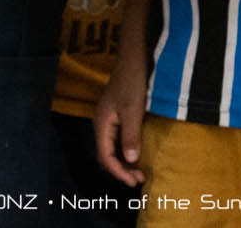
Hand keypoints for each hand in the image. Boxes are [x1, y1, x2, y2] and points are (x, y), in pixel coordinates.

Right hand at [94, 38, 148, 187]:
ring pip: (112, 148)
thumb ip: (130, 135)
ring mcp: (108, 119)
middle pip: (106, 154)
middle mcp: (102, 123)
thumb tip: (129, 160)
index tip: (133, 181)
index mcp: (102, 123)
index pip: (105, 156)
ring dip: (124, 161)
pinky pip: (118, 140)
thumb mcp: (133, 109)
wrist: (133, 58)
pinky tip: (136, 153)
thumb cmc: (132, 82)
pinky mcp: (117, 115)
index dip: (118, 171)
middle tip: (139, 178)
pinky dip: (126, 150)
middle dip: (120, 169)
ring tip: (138, 171)